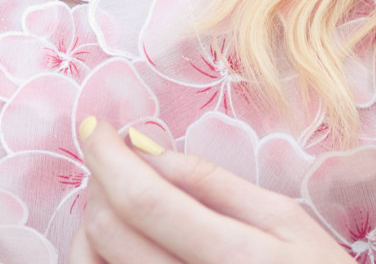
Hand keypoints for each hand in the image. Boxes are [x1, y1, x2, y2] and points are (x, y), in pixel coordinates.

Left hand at [70, 119, 350, 263]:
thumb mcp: (283, 219)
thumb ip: (210, 182)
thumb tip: (142, 145)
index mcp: (233, 258)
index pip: (144, 201)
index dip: (106, 155)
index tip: (94, 124)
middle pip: (109, 233)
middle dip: (100, 182)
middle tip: (118, 161)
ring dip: (93, 224)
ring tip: (120, 202)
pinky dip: (100, 258)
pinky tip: (125, 242)